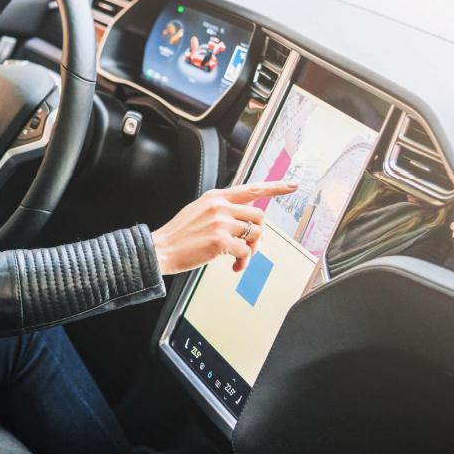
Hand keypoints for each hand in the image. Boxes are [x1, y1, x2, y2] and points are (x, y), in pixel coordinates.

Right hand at [151, 181, 297, 274]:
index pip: (252, 189)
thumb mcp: (198, 210)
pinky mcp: (220, 241)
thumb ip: (221, 209)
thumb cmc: (179, 235)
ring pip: (256, 234)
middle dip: (258, 235)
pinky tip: (233, 267)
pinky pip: (245, 252)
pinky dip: (243, 263)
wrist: (161, 249)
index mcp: (216, 196)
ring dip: (252, 250)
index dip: (275, 187)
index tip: (292, 186)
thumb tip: (243, 217)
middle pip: (259, 217)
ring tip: (239, 258)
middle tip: (248, 247)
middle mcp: (220, 206)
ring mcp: (221, 223)